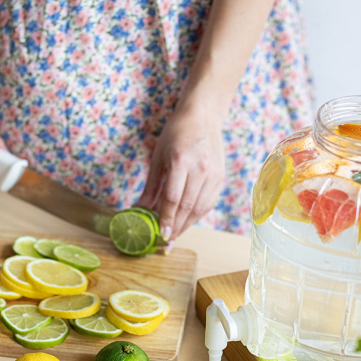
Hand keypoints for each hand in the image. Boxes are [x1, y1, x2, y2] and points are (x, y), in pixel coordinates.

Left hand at [137, 105, 225, 240]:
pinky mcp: (220, 178)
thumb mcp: (157, 158)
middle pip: (188, 207)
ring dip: (186, 226)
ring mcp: (213, 174)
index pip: (173, 198)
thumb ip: (151, 187)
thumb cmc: (176, 134)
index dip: (166, 220)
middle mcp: (200, 169)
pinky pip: (208, 203)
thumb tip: (139, 210)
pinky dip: (196, 216)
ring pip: (200, 209)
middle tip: (165, 243)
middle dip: (176, 228)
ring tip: (174, 236)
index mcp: (180, 160)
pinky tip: (186, 222)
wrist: (203, 117)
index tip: (161, 236)